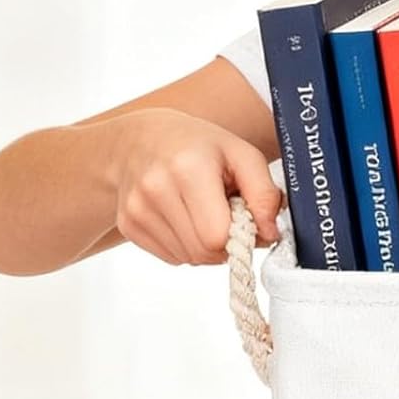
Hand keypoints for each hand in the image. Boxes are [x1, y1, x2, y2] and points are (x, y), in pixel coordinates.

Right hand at [110, 108, 284, 264]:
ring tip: (204, 212)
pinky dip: (187, 246)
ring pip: (189, 259)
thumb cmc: (199, 146)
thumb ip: (264, 194)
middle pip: (203, 253)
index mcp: (188, 169)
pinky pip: (172, 257)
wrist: (141, 139)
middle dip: (225, 243)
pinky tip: (185, 218)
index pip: (217, 236)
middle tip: (227, 216)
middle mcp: (155, 190)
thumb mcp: (242, 154)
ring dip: (206, 246)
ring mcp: (137, 210)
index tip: (245, 219)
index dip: (240, 235)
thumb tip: (270, 233)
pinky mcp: (128, 225)